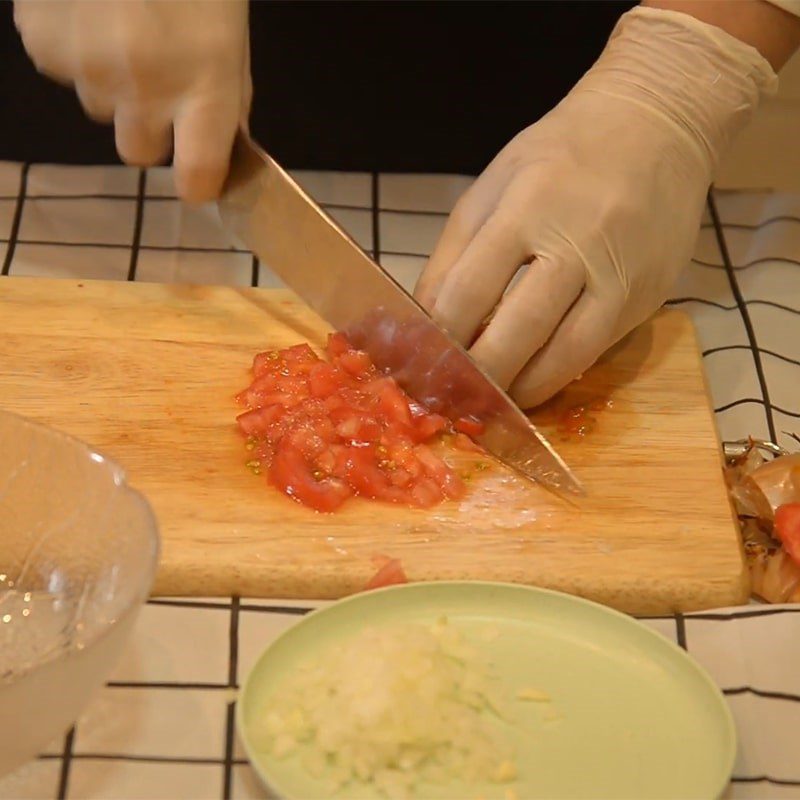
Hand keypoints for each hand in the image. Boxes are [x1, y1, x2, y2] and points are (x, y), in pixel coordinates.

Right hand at [14, 0, 250, 202]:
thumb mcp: (229, 35)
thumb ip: (225, 96)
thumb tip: (217, 146)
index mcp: (205, 86)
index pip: (197, 175)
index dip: (198, 184)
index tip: (197, 178)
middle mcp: (146, 88)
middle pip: (138, 152)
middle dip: (149, 128)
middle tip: (158, 84)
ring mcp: (89, 67)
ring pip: (100, 108)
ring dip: (113, 83)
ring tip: (123, 26)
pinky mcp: (45, 43)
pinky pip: (64, 70)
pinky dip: (77, 48)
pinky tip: (91, 8)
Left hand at [414, 6, 777, 408]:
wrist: (656, 126)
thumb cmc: (561, 156)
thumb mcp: (494, 184)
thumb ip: (455, 251)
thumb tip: (425, 319)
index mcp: (526, 206)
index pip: (470, 289)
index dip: (442, 337)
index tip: (423, 362)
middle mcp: (577, 241)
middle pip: (519, 330)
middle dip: (480, 375)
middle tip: (454, 397)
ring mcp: (619, 273)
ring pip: (566, 353)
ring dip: (522, 388)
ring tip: (492, 402)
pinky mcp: (647, 296)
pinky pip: (597, 350)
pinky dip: (559, 374)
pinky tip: (532, 382)